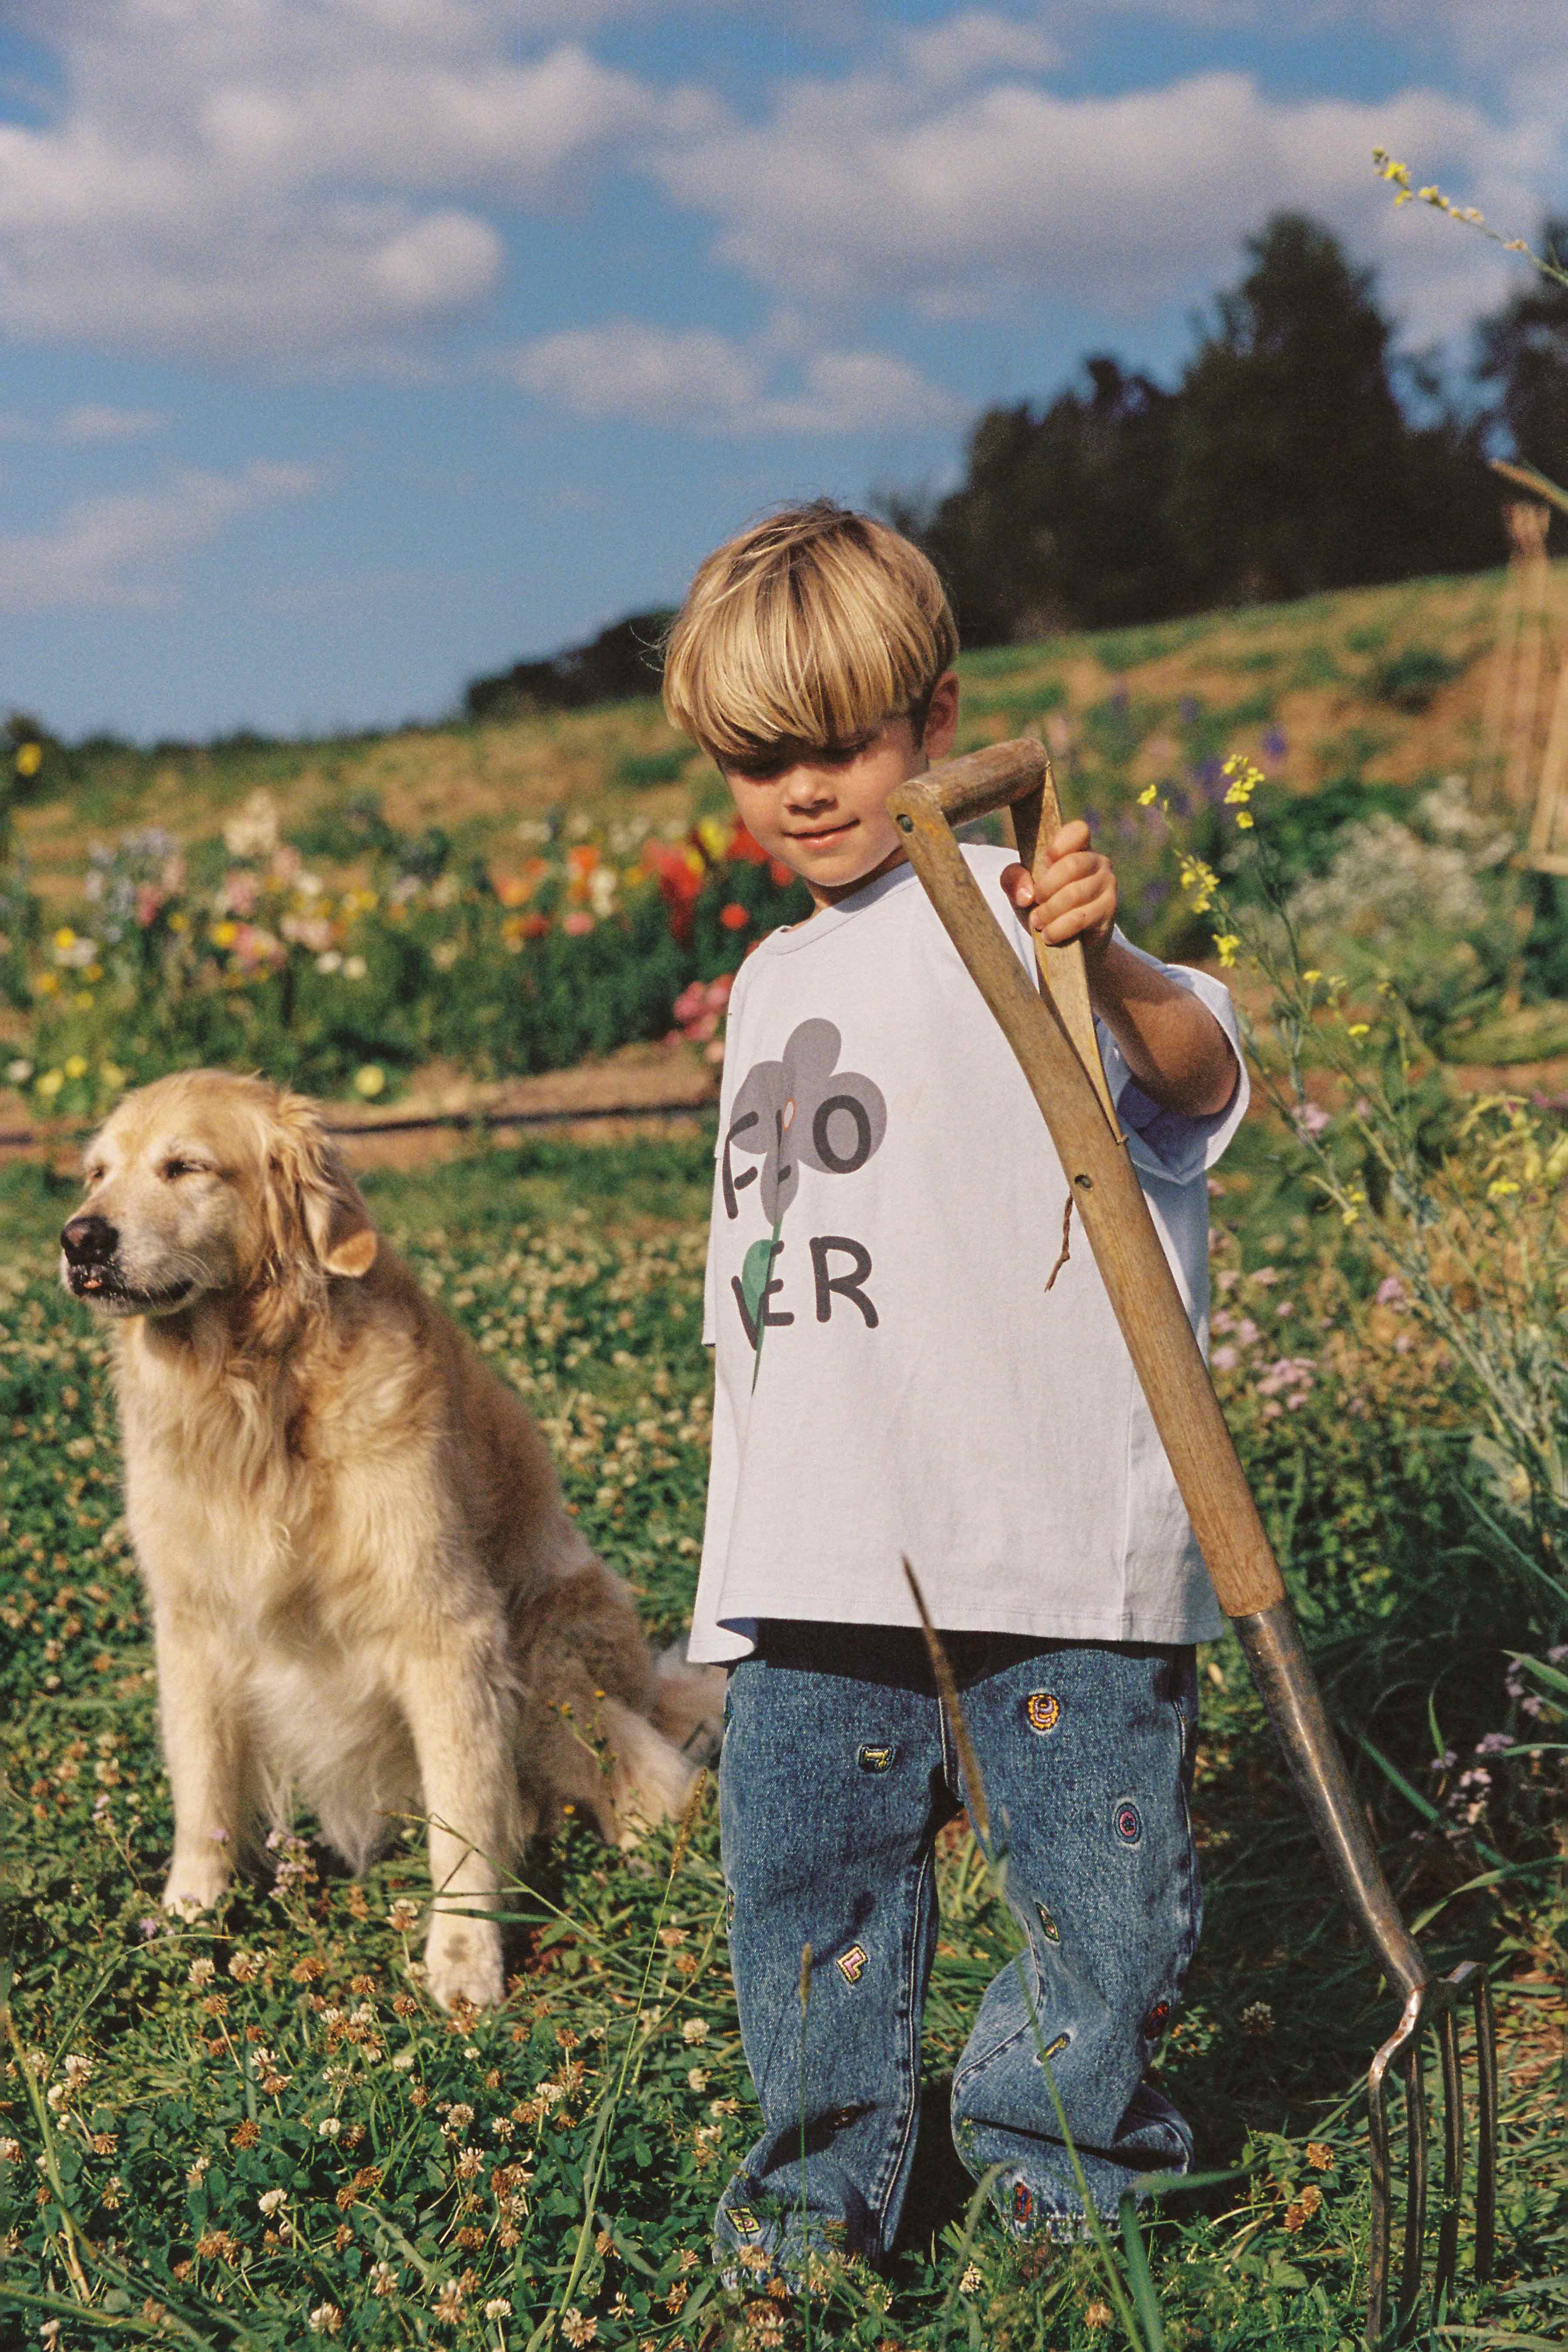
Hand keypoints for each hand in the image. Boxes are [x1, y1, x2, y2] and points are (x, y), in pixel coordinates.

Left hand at [1002, 819, 1116, 960]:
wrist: (1065, 944)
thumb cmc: (1044, 906)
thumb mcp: (1022, 890)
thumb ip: (1014, 879)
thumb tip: (1026, 894)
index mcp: (1077, 848)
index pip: (1079, 831)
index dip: (1062, 842)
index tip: (1046, 858)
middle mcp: (1097, 862)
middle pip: (1072, 865)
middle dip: (1046, 886)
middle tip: (1034, 901)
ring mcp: (1107, 885)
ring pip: (1074, 893)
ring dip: (1049, 911)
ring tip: (1037, 922)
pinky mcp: (1109, 910)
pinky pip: (1080, 918)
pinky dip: (1058, 928)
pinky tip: (1048, 935)